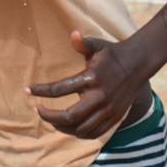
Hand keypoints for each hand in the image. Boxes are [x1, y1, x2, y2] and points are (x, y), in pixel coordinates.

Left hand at [27, 30, 146, 138]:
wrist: (138, 64)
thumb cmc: (112, 53)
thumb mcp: (97, 45)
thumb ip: (83, 43)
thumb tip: (73, 33)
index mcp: (92, 78)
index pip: (60, 89)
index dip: (41, 91)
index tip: (27, 90)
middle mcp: (100, 98)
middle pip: (70, 116)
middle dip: (49, 116)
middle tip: (37, 109)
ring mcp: (108, 111)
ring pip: (81, 129)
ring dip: (62, 127)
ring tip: (50, 119)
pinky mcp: (114, 118)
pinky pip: (94, 133)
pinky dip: (79, 133)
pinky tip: (68, 127)